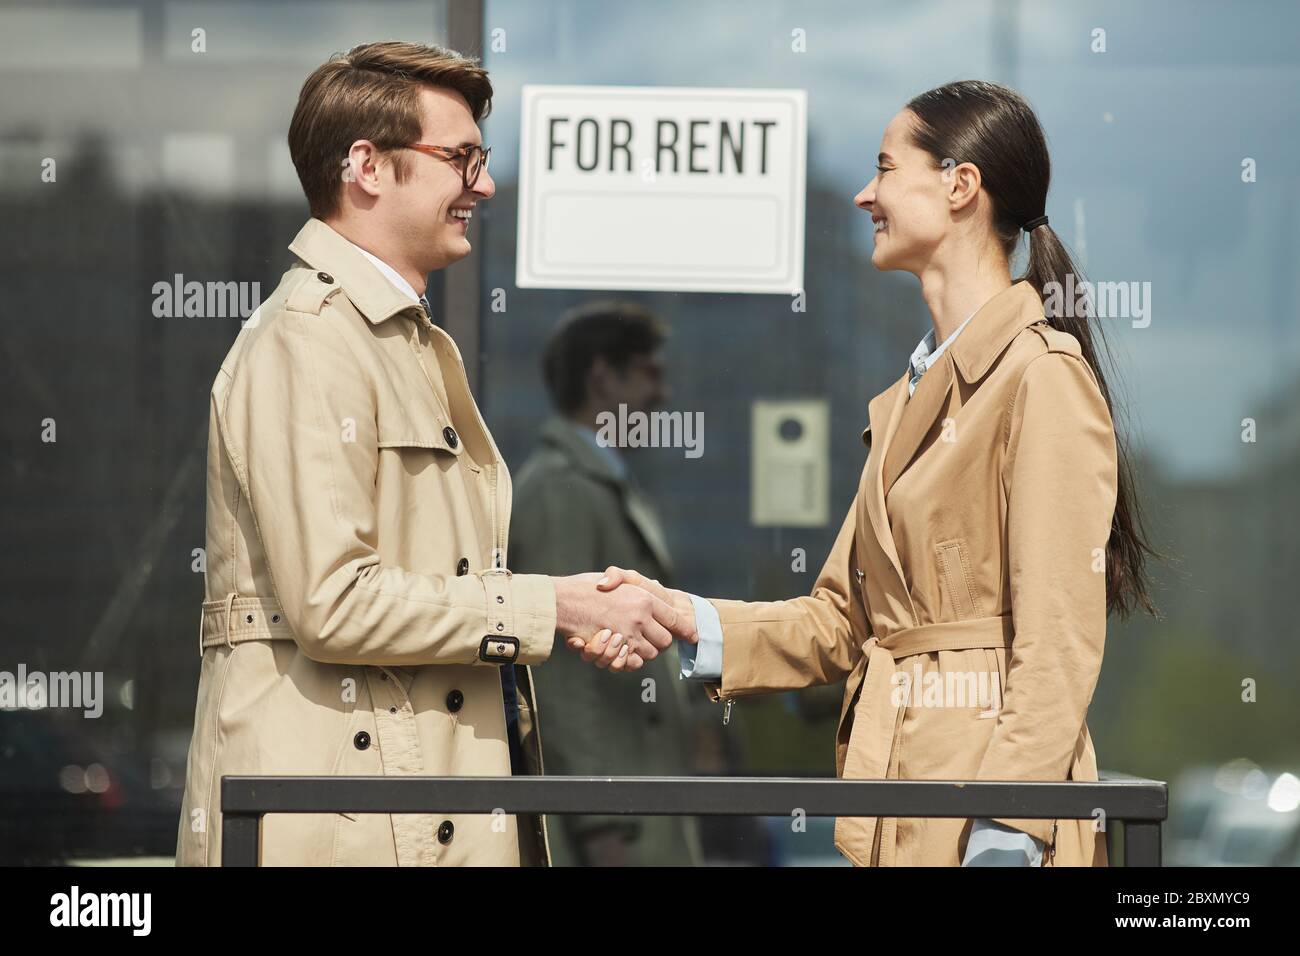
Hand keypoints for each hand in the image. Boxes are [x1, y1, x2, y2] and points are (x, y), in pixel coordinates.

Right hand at [553, 573, 696, 672]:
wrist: (562, 601)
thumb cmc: (586, 586)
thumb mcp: (616, 576)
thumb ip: (637, 583)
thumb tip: (656, 584)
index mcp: (644, 598)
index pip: (675, 619)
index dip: (686, 630)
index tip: (693, 636)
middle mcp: (640, 617)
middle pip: (665, 641)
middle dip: (660, 642)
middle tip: (651, 638)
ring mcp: (627, 635)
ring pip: (650, 654)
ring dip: (643, 652)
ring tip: (633, 642)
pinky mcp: (614, 649)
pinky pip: (632, 663)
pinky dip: (629, 660)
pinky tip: (623, 651)